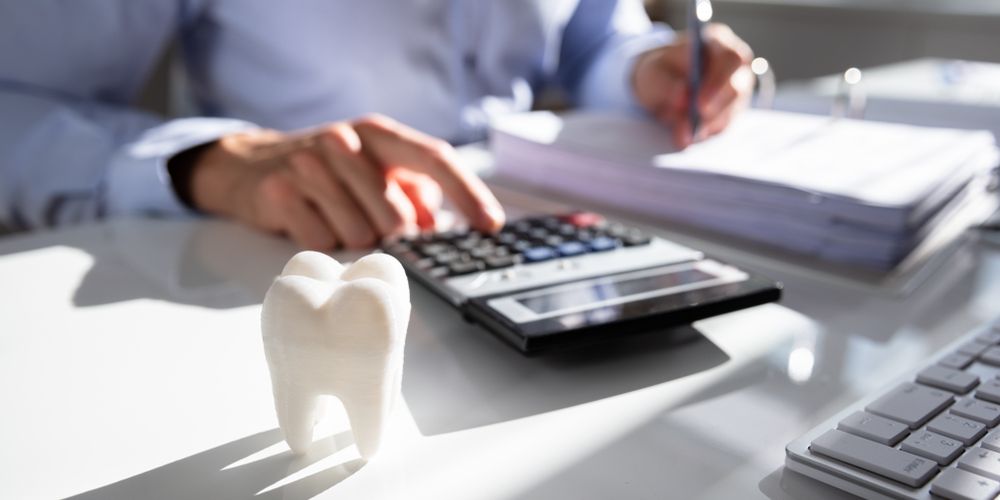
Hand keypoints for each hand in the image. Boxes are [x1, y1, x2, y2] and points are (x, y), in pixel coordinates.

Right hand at [186, 114, 504, 249]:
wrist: (250, 165)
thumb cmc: (328, 172)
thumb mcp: (374, 169)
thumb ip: (413, 192)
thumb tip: (436, 226)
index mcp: (377, 133)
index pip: (434, 158)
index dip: (468, 193)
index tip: (491, 224)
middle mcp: (345, 142)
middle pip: (396, 216)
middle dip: (392, 235)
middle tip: (372, 226)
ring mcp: (309, 165)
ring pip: (360, 235)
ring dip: (354, 239)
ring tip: (334, 216)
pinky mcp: (279, 193)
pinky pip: (323, 243)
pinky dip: (323, 244)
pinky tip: (310, 221)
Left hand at [632, 23, 753, 147]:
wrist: (660, 83)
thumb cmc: (659, 70)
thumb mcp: (652, 72)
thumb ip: (665, 83)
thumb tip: (683, 98)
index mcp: (718, 42)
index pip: (731, 59)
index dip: (718, 83)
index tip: (699, 104)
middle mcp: (735, 65)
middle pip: (737, 88)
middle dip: (714, 110)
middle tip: (693, 126)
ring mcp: (738, 88)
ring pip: (731, 111)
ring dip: (705, 125)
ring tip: (681, 134)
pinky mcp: (732, 110)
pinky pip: (723, 125)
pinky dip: (704, 132)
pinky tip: (686, 134)